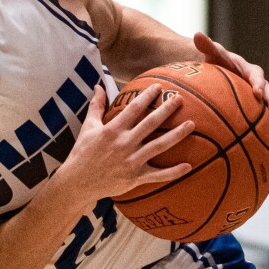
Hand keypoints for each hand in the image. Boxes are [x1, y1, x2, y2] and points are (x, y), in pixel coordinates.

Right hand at [59, 85, 193, 201]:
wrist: (78, 182)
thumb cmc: (82, 153)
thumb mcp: (88, 127)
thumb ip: (96, 106)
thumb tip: (97, 86)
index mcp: (113, 130)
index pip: (134, 108)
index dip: (147, 96)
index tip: (159, 87)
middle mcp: (124, 143)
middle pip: (150, 123)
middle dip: (166, 109)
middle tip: (180, 99)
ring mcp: (131, 161)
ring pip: (159, 146)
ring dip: (176, 135)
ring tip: (191, 124)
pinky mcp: (135, 178)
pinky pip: (158, 175)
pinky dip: (173, 172)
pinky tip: (188, 166)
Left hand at [194, 33, 268, 147]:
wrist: (219, 72)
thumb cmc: (215, 62)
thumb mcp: (211, 54)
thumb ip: (206, 46)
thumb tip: (197, 34)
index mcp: (249, 71)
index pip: (256, 76)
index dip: (258, 83)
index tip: (257, 92)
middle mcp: (259, 85)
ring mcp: (260, 99)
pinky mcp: (257, 111)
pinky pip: (265, 124)